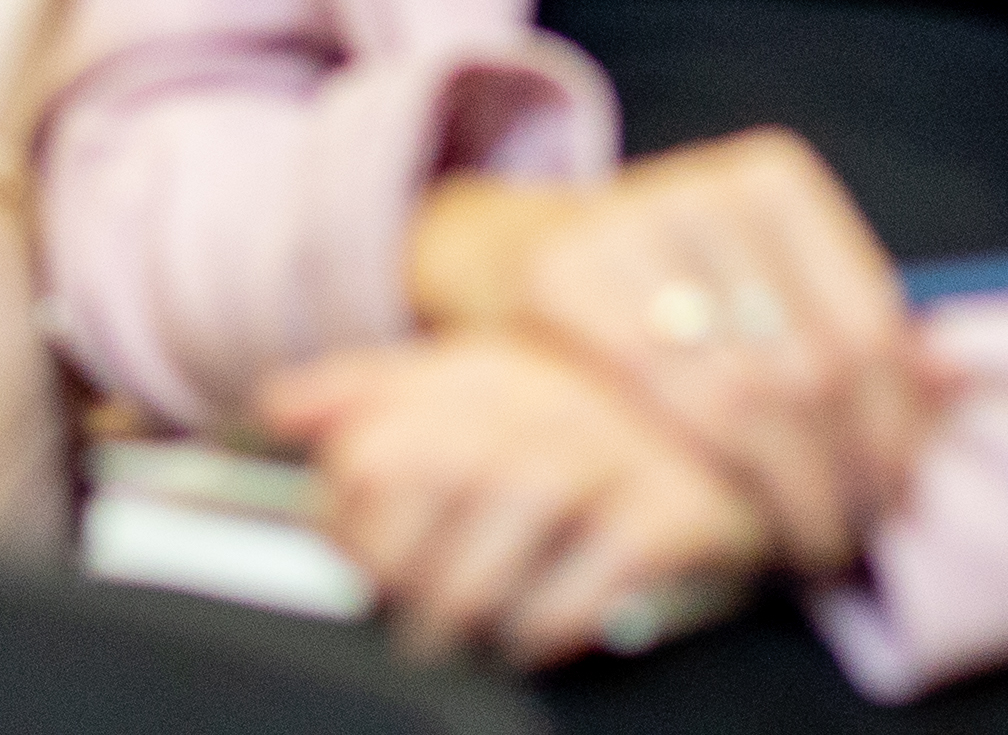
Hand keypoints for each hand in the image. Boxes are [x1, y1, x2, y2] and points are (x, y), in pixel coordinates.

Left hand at [260, 333, 770, 667]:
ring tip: (460, 634)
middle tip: (406, 611)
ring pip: (508, 531)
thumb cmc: (570, 437)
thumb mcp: (467, 398)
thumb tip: (277, 407)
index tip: (354, 557)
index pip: (376, 446)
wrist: (730, 447)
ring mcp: (620, 454)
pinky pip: (593, 582)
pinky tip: (535, 635)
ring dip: (469, 603)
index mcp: (483, 371)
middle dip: (402, 568)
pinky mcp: (683, 514)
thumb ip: (366, 397)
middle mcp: (551, 401)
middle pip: (434, 480)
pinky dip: (550, 622)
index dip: (348, 521)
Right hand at [405, 133, 932, 570]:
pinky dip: (707, 472)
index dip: (898, 435)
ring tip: (805, 541)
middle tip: (851, 542)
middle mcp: (703, 187)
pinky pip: (658, 400)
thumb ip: (857, 333)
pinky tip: (730, 516)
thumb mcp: (769, 290)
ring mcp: (629, 221)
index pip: (870, 330)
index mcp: (773, 179)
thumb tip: (961, 385)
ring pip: (742, 397)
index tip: (902, 505)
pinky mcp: (564, 271)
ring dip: (786, 492)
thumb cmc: (672, 293)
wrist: (516, 252)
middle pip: (811, 369)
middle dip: (844, 479)